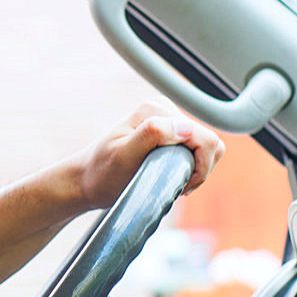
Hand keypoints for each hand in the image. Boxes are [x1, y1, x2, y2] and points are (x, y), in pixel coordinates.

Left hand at [65, 101, 224, 210]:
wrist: (86, 180)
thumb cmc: (101, 173)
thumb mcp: (123, 156)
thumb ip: (152, 135)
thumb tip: (186, 127)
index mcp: (156, 110)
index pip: (204, 137)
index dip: (200, 167)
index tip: (181, 186)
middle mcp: (164, 109)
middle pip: (209, 142)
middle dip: (200, 169)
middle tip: (177, 187)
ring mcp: (168, 121)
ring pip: (207, 147)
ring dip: (197, 170)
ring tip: (175, 183)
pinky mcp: (169, 134)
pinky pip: (198, 150)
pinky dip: (192, 168)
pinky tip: (174, 178)